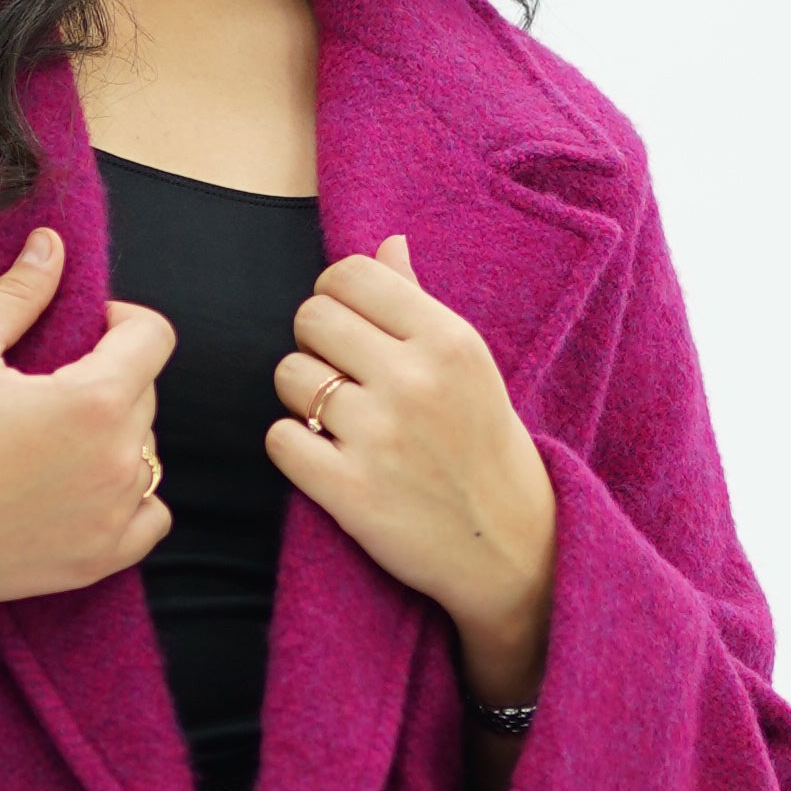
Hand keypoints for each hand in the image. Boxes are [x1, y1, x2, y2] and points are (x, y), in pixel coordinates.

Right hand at [0, 228, 175, 615]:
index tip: (85, 329)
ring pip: (147, 454)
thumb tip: (52, 243)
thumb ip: (18, 293)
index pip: (154, 336)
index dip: (121, 320)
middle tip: (49, 386)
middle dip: (109, 377)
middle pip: (146, 394)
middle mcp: (117, 460)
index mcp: (93, 400)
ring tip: (56, 439)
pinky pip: (151, 518)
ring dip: (115, 437)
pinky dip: (132, 498)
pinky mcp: (99, 559)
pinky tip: (87, 487)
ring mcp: (113, 515)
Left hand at [269, 236, 555, 705]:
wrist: (511, 547)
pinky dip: (293, 448)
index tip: (345, 325)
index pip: (351, 275)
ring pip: (289, 376)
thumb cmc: (484, 446)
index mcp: (448, 340)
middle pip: (311, 318)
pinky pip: (279, 438)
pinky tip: (326, 457)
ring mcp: (380, 437)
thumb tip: (387, 243)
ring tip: (337, 420)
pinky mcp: (349, 492)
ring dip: (301, 397)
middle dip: (314, 343)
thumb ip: (419, 303)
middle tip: (338, 375)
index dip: (334, 295)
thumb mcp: (470, 367)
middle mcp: (414, 381)